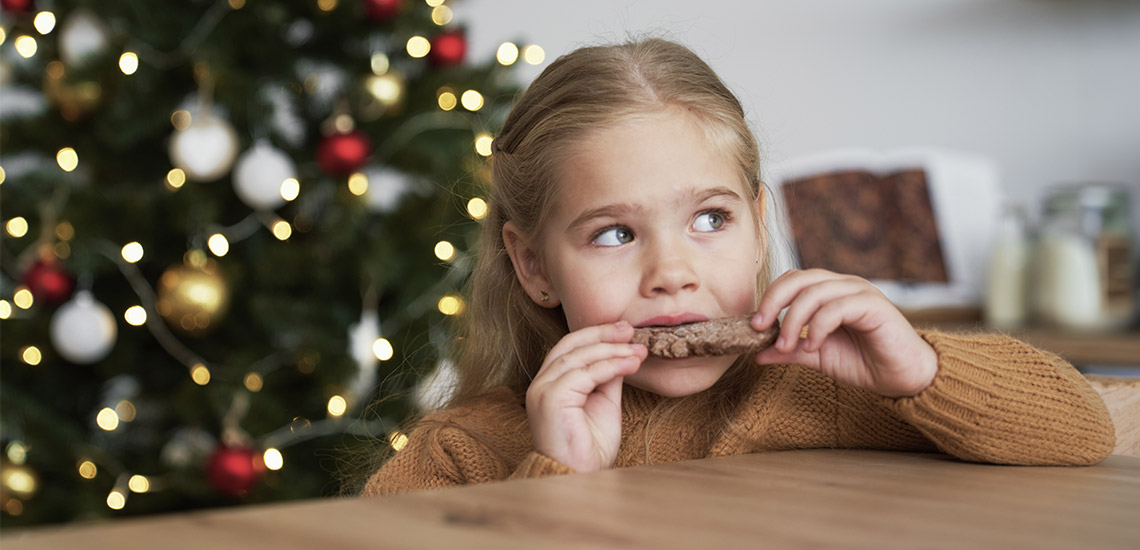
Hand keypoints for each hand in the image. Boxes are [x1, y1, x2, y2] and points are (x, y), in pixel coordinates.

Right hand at [526, 321, 646, 471]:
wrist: (579, 478)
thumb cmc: (589, 448)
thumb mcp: (604, 403)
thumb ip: (608, 378)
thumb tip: (623, 353)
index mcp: (550, 383)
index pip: (570, 348)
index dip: (597, 335)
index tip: (624, 330)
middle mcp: (541, 383)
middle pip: (571, 345)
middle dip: (603, 334)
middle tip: (630, 330)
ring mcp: (543, 390)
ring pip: (579, 357)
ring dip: (612, 350)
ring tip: (637, 351)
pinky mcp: (551, 398)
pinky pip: (585, 374)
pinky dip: (611, 366)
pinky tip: (631, 364)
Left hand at [751, 269, 937, 397]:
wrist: (904, 377)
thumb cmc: (864, 362)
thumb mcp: (817, 356)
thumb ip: (789, 351)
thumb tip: (756, 353)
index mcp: (829, 292)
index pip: (792, 280)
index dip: (770, 298)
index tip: (755, 327)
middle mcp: (843, 286)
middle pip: (800, 279)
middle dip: (774, 302)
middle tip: (760, 328)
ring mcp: (859, 292)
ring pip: (815, 292)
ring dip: (794, 320)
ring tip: (788, 347)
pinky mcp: (873, 305)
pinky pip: (837, 307)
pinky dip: (818, 327)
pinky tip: (813, 346)